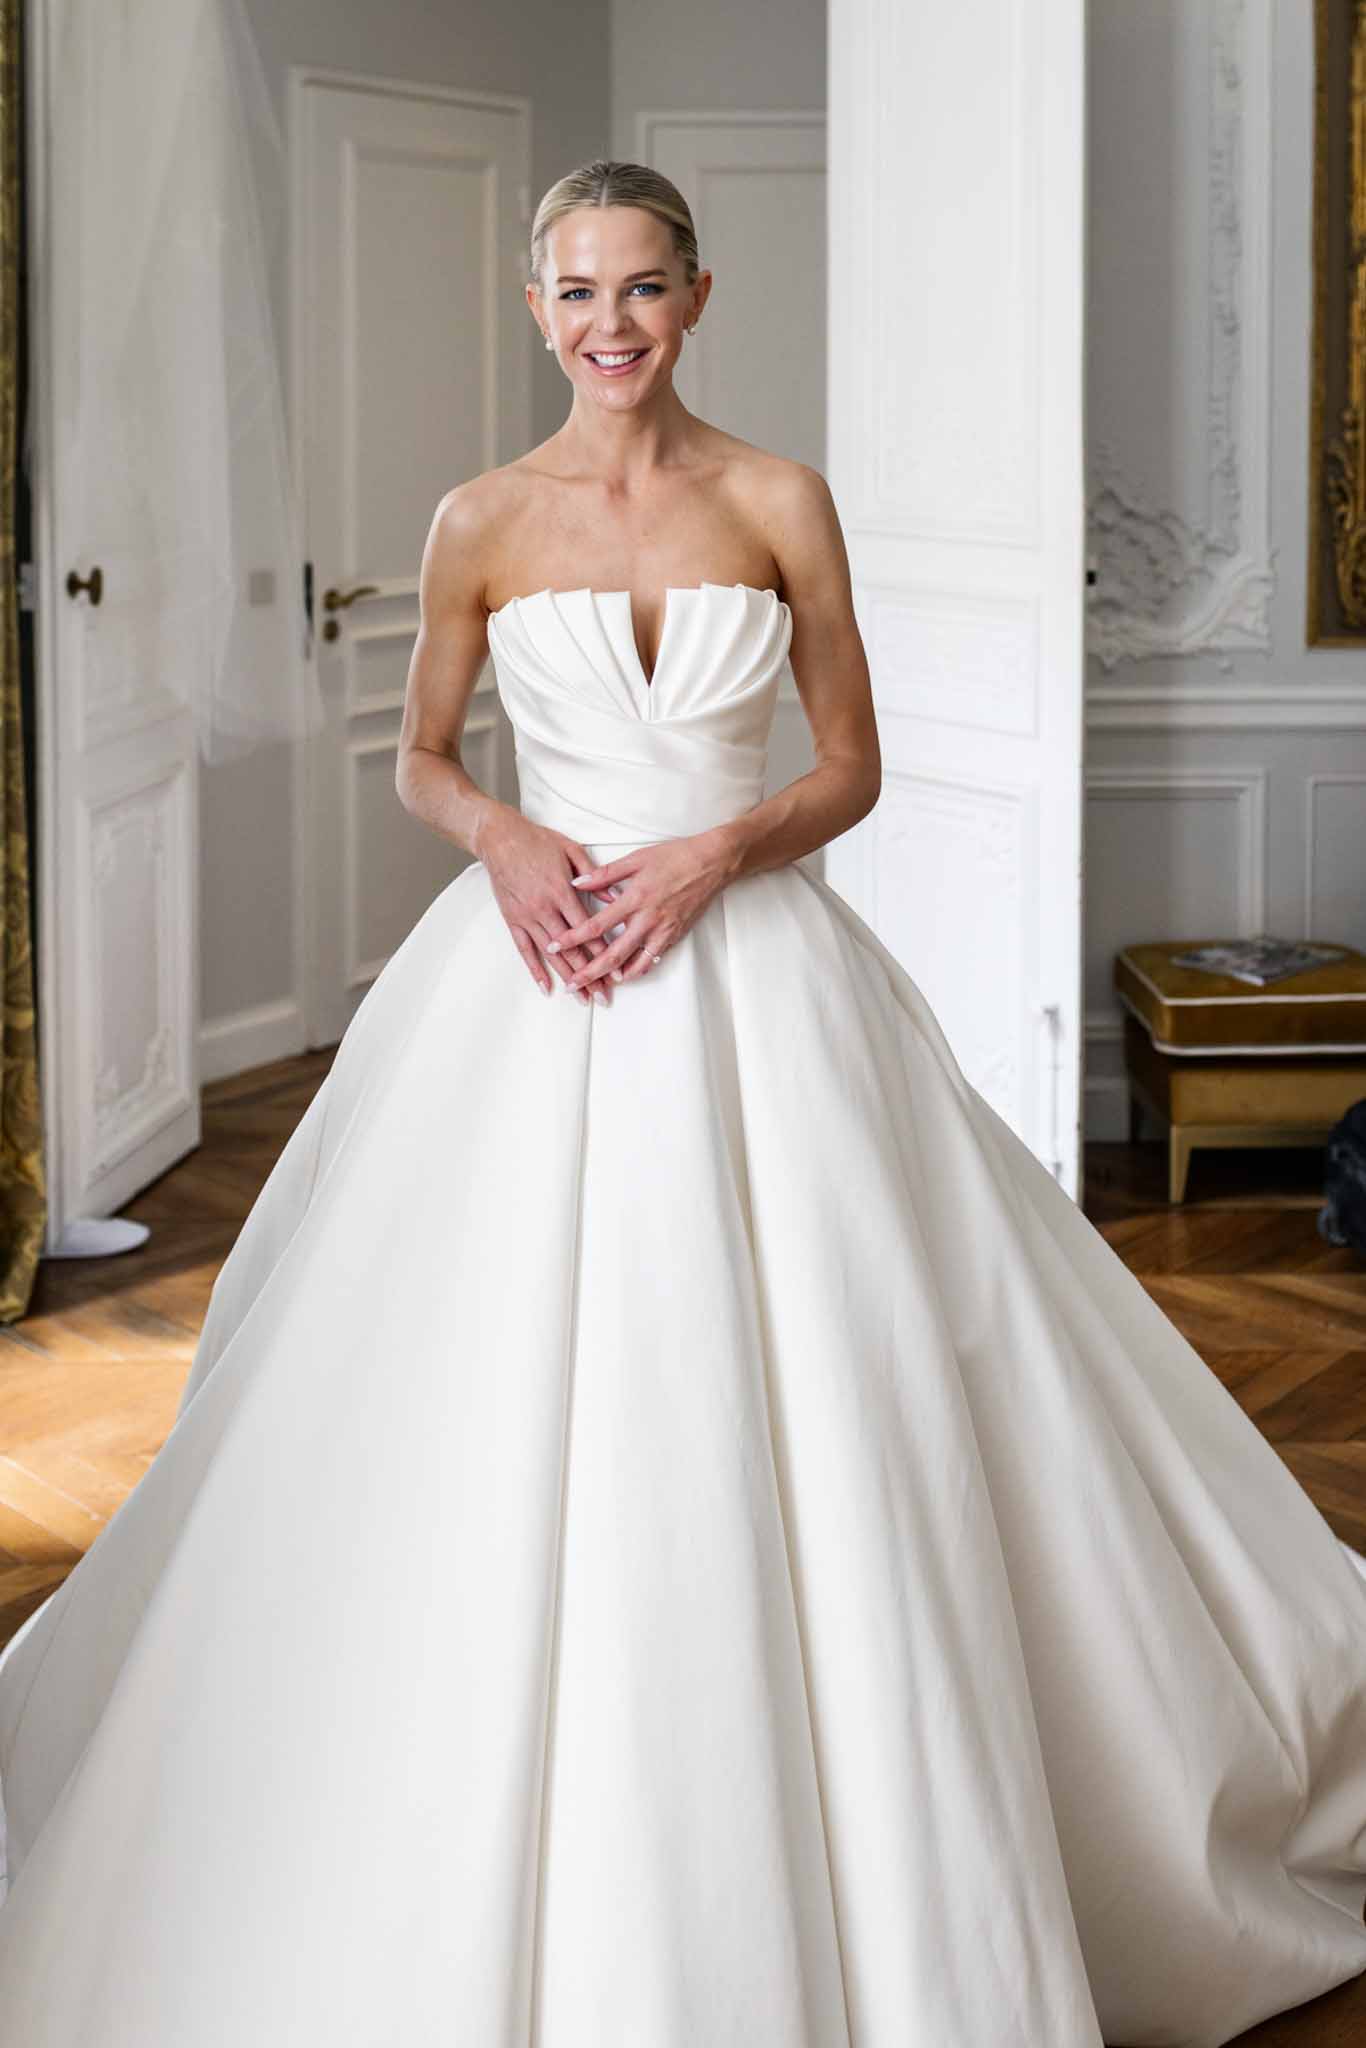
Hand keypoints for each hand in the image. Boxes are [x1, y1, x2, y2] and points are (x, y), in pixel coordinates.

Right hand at [476, 808, 617, 1005]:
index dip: (603, 953)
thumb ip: (595, 875)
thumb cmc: (538, 841)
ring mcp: (527, 916)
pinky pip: (525, 950)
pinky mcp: (513, 919)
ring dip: (568, 978)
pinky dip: (535, 970)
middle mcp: (544, 909)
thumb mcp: (572, 850)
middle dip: (590, 974)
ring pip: (551, 955)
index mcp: (562, 891)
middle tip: (603, 996)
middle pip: (572, 949)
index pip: (588, 930)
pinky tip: (546, 988)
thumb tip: (615, 898)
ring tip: (581, 998)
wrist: (500, 838)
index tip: (616, 971)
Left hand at [551, 828, 737, 989]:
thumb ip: (605, 874)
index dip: (573, 937)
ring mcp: (662, 931)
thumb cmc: (674, 856)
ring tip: (594, 986)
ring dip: (612, 978)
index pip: (597, 925)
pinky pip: (652, 960)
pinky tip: (623, 976)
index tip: (554, 945)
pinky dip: (636, 970)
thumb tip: (576, 882)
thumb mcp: (637, 858)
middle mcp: (647, 919)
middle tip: (572, 984)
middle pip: (612, 954)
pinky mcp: (674, 936)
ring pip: (633, 963)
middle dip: (589, 971)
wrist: (712, 863)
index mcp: (634, 898)